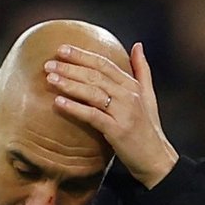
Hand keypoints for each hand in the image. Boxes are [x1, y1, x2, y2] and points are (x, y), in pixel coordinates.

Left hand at [44, 42, 179, 187]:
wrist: (156, 158)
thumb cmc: (148, 128)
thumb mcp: (148, 96)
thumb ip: (142, 70)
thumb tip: (137, 45)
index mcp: (133, 86)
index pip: (104, 64)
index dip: (82, 55)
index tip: (62, 49)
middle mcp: (129, 96)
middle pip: (96, 76)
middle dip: (71, 67)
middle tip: (48, 64)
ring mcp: (124, 113)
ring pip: (93, 93)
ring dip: (70, 84)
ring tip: (50, 78)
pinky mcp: (118, 131)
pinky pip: (92, 116)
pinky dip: (75, 108)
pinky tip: (58, 102)